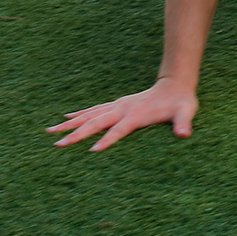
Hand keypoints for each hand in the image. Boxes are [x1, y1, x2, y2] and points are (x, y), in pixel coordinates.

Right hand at [48, 78, 197, 150]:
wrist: (175, 84)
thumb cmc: (181, 102)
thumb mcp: (186, 112)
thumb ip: (183, 123)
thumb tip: (184, 134)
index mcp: (136, 115)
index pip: (119, 130)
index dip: (107, 140)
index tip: (92, 151)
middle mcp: (123, 109)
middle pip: (96, 123)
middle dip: (77, 134)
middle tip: (58, 144)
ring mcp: (118, 106)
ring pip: (89, 115)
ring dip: (70, 124)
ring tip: (50, 130)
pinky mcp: (117, 104)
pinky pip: (94, 109)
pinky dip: (79, 114)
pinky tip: (65, 118)